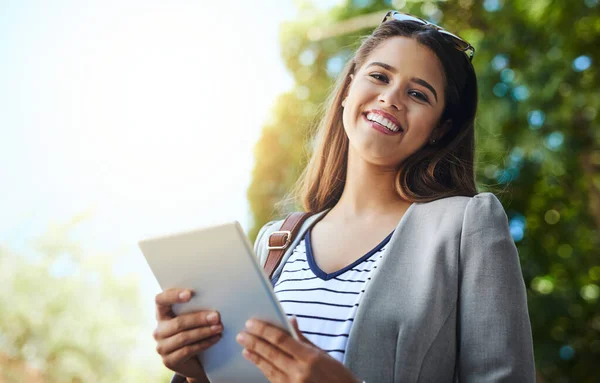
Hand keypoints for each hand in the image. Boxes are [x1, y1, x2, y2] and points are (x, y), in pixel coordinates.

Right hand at [153, 288, 223, 380]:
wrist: (194, 361)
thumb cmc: (195, 332)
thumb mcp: (193, 319)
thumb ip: (196, 308)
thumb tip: (213, 300)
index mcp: (162, 314)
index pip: (161, 300)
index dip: (173, 296)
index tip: (190, 294)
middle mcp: (159, 330)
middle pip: (178, 322)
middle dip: (199, 319)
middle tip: (216, 317)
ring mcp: (162, 347)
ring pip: (184, 337)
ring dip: (204, 332)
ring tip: (219, 328)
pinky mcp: (168, 361)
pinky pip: (187, 350)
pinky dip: (204, 344)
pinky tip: (215, 339)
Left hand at [235, 317, 360, 382]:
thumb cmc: (336, 375)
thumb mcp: (323, 353)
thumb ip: (302, 338)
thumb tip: (290, 319)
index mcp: (310, 357)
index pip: (281, 340)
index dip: (264, 330)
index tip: (252, 323)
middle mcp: (300, 372)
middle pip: (271, 354)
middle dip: (254, 342)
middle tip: (241, 335)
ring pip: (269, 368)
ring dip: (255, 357)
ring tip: (245, 347)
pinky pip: (273, 379)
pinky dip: (263, 369)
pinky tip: (256, 361)